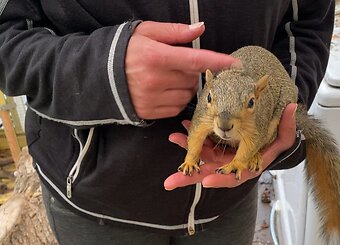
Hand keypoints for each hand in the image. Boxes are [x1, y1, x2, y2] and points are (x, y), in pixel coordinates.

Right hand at [125, 21, 240, 118]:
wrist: (96, 76)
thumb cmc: (124, 50)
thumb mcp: (146, 33)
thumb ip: (175, 32)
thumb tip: (199, 29)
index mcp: (156, 56)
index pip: (195, 60)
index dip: (217, 62)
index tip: (235, 64)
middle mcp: (155, 80)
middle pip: (192, 79)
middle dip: (190, 72)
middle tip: (175, 65)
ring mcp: (152, 98)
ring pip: (186, 95)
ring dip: (184, 87)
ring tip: (168, 78)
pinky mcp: (150, 112)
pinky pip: (176, 108)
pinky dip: (176, 100)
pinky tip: (163, 91)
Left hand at [164, 103, 297, 189]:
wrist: (265, 142)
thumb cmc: (275, 144)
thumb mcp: (285, 137)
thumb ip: (288, 126)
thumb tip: (291, 109)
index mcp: (248, 168)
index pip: (234, 177)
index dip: (221, 180)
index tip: (207, 181)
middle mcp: (231, 166)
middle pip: (210, 175)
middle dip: (190, 178)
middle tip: (171, 181)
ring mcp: (222, 159)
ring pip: (201, 160)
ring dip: (186, 154)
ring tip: (174, 140)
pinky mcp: (216, 150)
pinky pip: (201, 147)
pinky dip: (190, 142)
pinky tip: (180, 132)